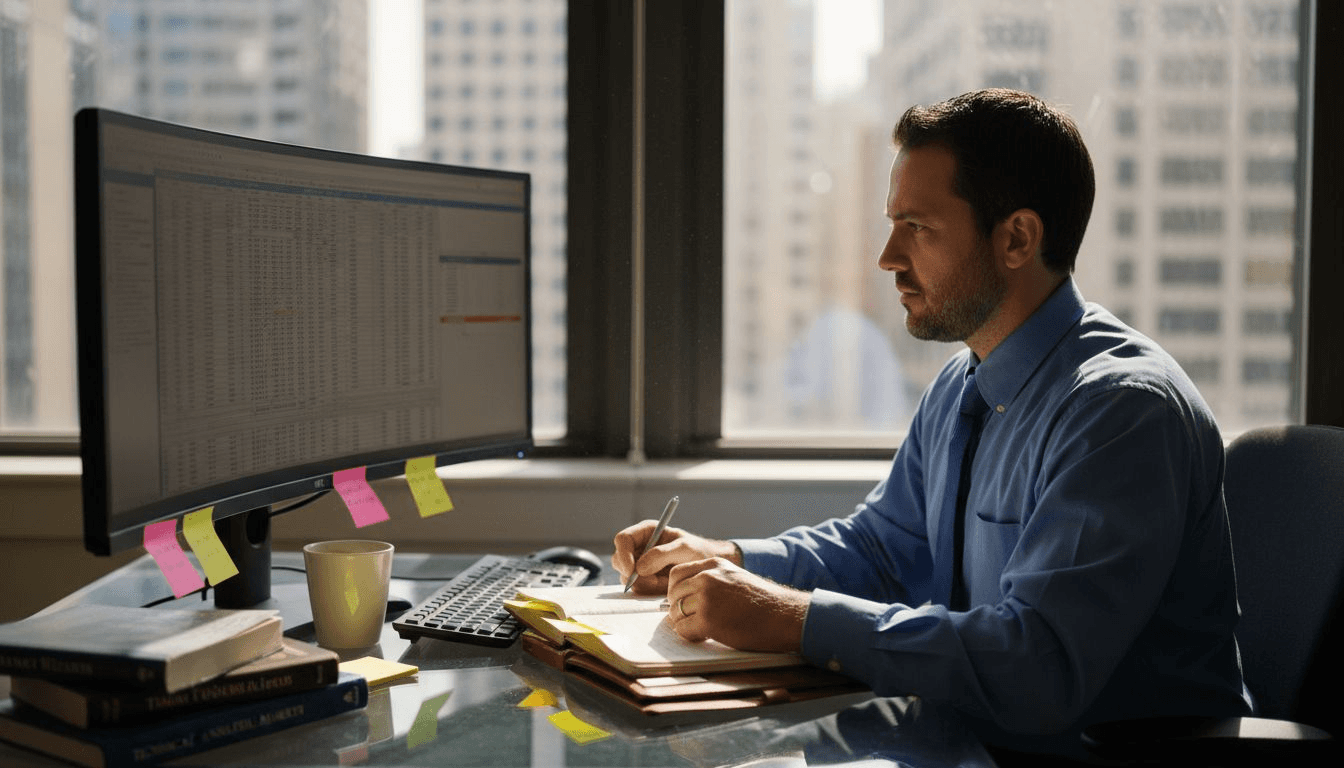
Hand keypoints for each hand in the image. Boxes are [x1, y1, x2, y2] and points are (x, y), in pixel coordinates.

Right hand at [611, 522, 738, 594]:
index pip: (623, 539)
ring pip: (625, 576)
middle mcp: (639, 547)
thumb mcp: (684, 548)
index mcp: (646, 532)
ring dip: (642, 582)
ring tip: (664, 581)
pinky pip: (637, 587)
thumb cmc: (698, 551)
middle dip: (631, 573)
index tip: (631, 570)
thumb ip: (662, 555)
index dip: (623, 554)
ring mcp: (640, 564)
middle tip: (651, 580)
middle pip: (619, 559)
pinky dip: (648, 589)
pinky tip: (663, 585)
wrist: (707, 566)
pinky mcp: (644, 579)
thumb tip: (639, 568)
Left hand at [665, 557, 807, 652]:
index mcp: (714, 564)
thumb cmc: (764, 602)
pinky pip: (683, 630)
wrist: (784, 616)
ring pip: (675, 613)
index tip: (683, 601)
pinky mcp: (708, 620)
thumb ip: (712, 580)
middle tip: (691, 619)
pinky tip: (705, 635)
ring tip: (701, 628)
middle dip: (678, 609)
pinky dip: (690, 636)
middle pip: (674, 594)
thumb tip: (685, 595)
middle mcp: (707, 577)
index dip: (676, 591)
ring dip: (684, 623)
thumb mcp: (735, 578)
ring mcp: (707, 598)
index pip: (677, 574)